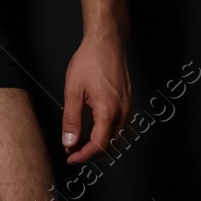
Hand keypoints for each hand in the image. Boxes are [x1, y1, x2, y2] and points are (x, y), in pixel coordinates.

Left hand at [60, 29, 131, 163]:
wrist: (107, 43)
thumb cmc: (90, 61)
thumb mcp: (73, 91)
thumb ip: (71, 119)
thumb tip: (69, 141)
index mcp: (108, 111)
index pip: (98, 146)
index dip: (83, 156)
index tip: (71, 157)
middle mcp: (123, 112)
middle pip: (109, 146)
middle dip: (90, 152)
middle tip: (72, 148)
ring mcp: (129, 108)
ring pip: (117, 138)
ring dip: (99, 143)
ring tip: (80, 139)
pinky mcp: (131, 103)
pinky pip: (122, 126)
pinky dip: (108, 132)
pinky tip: (94, 127)